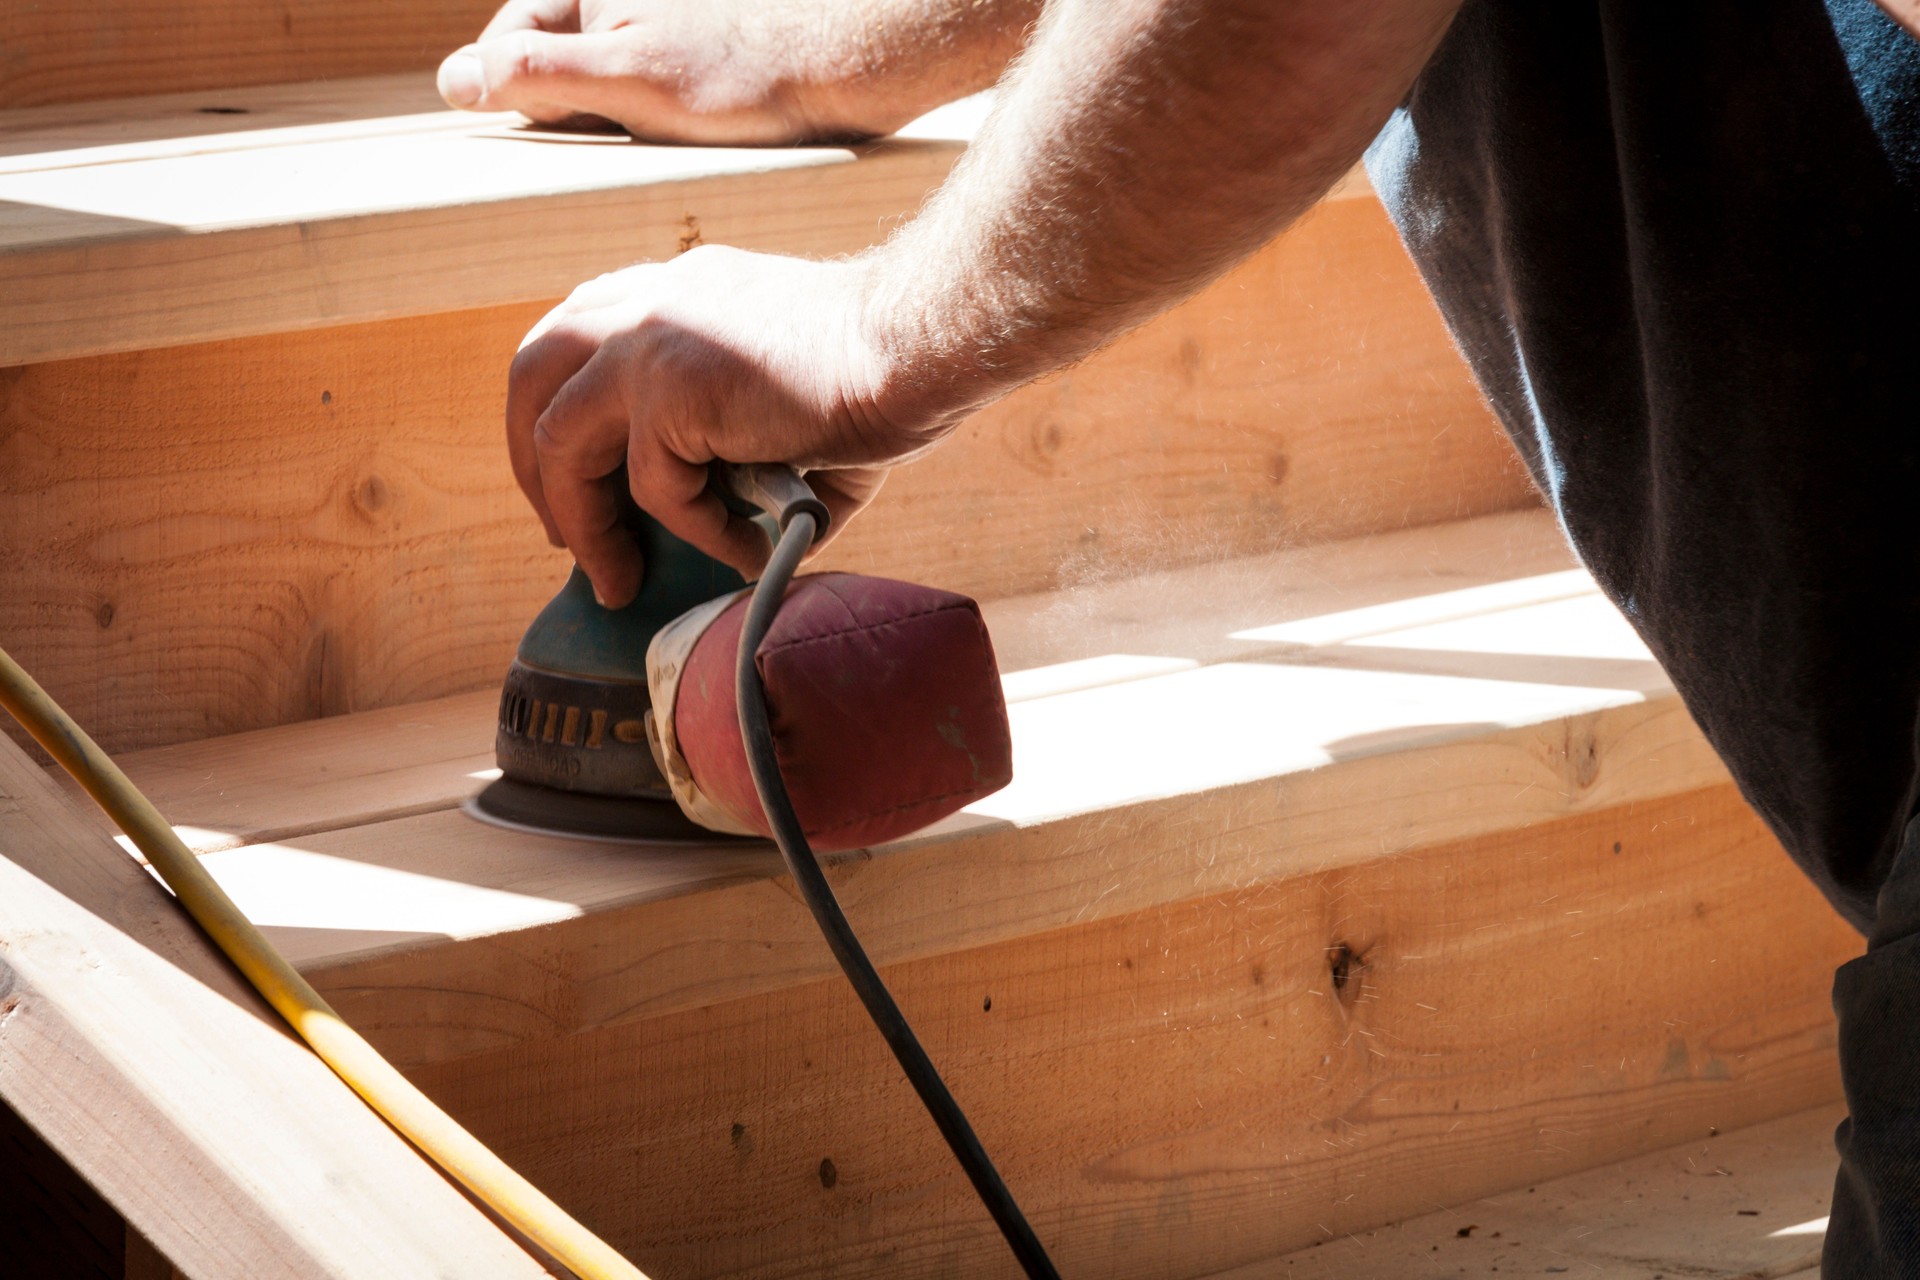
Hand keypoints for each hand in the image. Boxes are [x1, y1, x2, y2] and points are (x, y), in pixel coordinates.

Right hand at [437, 0, 860, 142]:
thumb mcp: (630, 80)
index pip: (506, 46)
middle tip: (597, 155)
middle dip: (565, 115)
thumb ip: (539, 75)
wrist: (846, 70)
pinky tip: (675, 145)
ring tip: (643, 149)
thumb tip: (457, 82)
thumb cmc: (744, 74)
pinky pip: (641, 93)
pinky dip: (647, 124)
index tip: (535, 146)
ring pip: (597, 84)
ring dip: (608, 125)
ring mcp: (655, 24)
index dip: (511, 101)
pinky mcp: (690, 56)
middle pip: (550, 65)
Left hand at [508, 246, 942, 604]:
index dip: (563, 416)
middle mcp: (646, 302)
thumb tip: (744, 540)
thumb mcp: (785, 409)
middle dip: (534, 466)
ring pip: (558, 436)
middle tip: (565, 537)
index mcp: (672, 293)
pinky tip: (745, 550)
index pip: (576, 342)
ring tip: (615, 576)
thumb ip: (741, 457)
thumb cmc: (879, 374)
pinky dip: (694, 533)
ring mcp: (649, 338)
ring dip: (580, 519)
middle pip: (532, 377)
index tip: (583, 485)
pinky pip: (651, 487)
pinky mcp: (671, 386)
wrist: (915, 345)